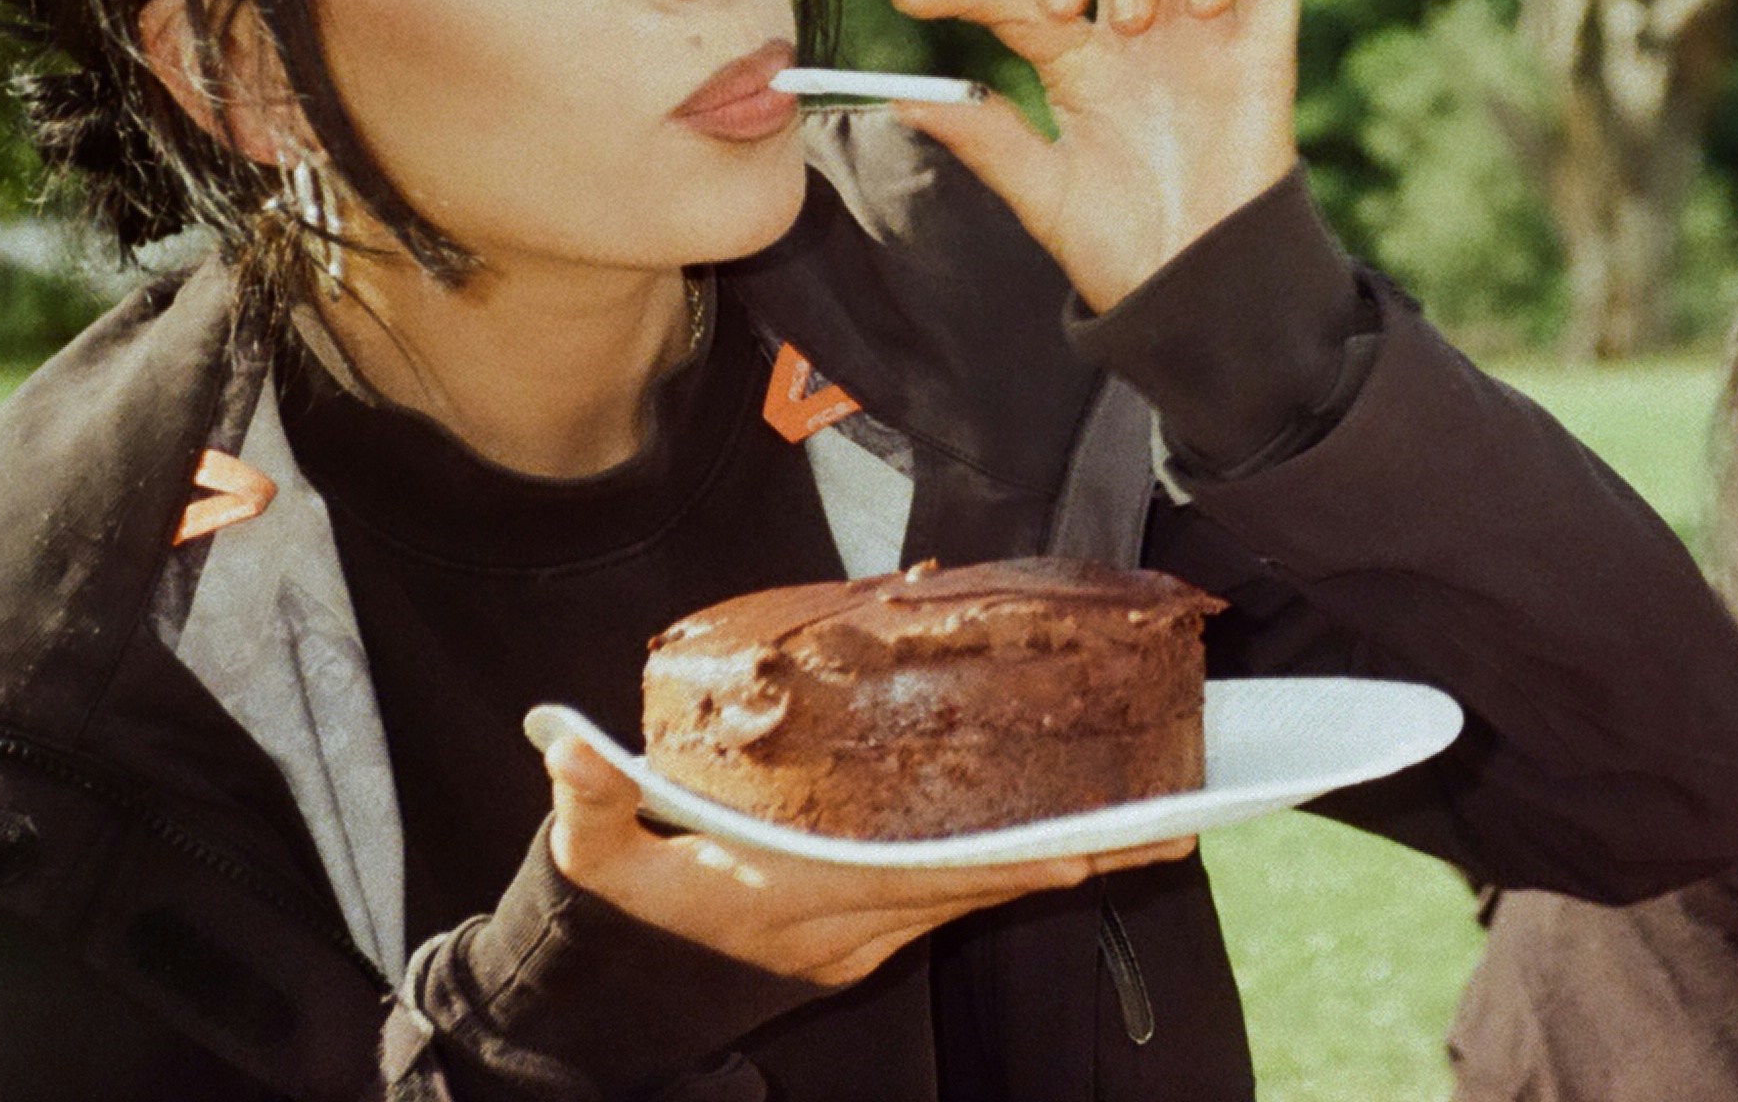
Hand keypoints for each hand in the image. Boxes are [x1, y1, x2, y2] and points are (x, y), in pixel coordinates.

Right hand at [546, 736, 1194, 985]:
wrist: (623, 994)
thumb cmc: (623, 910)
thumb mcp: (595, 858)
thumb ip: (593, 799)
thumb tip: (568, 744)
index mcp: (797, 899)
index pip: (919, 880)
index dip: (1001, 864)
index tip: (1078, 848)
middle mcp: (848, 925)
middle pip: (980, 890)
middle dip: (1075, 861)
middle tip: (1169, 832)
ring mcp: (865, 935)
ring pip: (981, 894)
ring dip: (1061, 863)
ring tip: (1152, 830)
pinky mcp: (870, 933)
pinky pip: (957, 895)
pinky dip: (1012, 866)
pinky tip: (1070, 840)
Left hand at [890, 0, 1301, 310]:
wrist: (1200, 297)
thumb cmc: (1126, 251)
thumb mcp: (1043, 193)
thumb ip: (985, 137)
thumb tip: (902, 99)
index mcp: (1081, 60)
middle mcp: (1142, 32)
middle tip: (1060, 5)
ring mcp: (1205, 33)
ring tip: (1134, 22)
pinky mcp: (1264, 49)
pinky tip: (1199, 13)